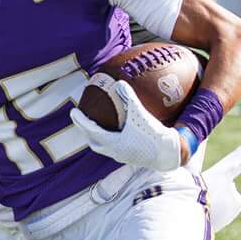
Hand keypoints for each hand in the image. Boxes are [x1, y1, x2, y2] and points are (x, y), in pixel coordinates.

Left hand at [68, 74, 187, 170]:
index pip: (91, 131)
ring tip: (95, 126)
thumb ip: (129, 98)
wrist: (167, 154)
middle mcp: (115, 151)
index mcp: (113, 142)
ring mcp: (122, 156)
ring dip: (96, 137)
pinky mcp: (130, 157)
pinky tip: (116, 131)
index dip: (80, 121)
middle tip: (82, 119)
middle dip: (85, 131)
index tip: (73, 112)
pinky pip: (113, 148)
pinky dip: (109, 139)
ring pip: (103, 147)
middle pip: (94, 142)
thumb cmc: (153, 136)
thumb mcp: (140, 115)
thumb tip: (119, 82)